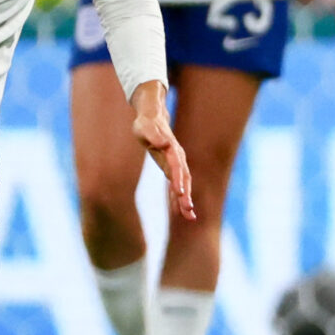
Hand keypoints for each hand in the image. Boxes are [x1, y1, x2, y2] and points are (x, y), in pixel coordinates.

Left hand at [131, 79, 194, 220]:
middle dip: (186, 196)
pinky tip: (180, 212)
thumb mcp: (144, 126)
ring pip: (184, 185)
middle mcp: (177, 158)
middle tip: (189, 212)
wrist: (152, 116)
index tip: (181, 193)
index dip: (179, 180)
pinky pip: (177, 185)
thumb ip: (153, 134)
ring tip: (190, 217)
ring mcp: (176, 164)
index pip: (176, 167)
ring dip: (186, 200)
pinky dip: (179, 198)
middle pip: (184, 179)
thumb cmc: (145, 122)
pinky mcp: (172, 168)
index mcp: (171, 149)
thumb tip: (164, 143)